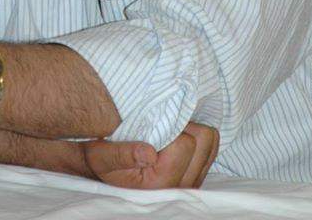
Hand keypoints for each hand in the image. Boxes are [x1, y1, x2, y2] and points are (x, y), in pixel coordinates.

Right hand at [82, 121, 218, 189]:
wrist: (102, 170)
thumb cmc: (101, 159)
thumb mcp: (101, 156)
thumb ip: (122, 155)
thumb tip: (149, 152)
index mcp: (159, 183)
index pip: (186, 144)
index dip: (170, 126)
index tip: (152, 127)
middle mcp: (179, 186)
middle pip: (204, 140)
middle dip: (184, 127)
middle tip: (162, 126)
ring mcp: (190, 182)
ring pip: (211, 142)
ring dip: (191, 131)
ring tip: (168, 132)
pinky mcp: (195, 175)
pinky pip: (211, 147)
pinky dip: (196, 137)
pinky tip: (176, 137)